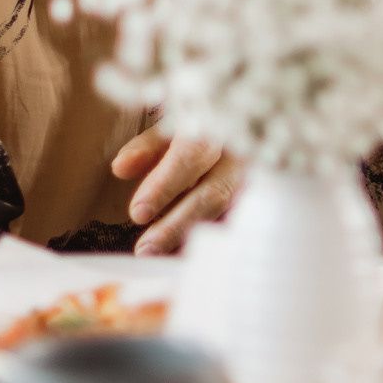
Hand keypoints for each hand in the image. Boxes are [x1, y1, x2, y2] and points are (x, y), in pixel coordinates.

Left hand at [111, 127, 246, 255]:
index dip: (165, 185)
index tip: (138, 213)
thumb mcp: (173, 127)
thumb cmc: (204, 129)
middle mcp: (243, 153)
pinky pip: (239, 226)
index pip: (193, 154)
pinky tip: (185, 257)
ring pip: (230, 215)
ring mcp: (257, 180)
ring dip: (192, 238)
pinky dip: (213, 244)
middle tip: (145, 248)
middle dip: (177, 224)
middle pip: (215, 193)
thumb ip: (148, 147)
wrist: (248, 125)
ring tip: (159, 255)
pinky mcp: (261, 202)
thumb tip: (121, 168)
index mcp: (217, 125)